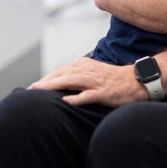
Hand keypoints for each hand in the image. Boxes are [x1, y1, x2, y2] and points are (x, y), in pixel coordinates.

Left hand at [28, 57, 148, 107]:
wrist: (137, 81)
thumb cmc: (115, 80)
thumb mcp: (95, 73)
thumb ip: (80, 76)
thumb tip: (63, 84)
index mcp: (84, 65)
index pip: (60, 71)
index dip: (45, 79)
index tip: (33, 87)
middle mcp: (87, 71)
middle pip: (61, 75)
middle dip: (44, 82)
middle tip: (29, 90)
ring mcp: (95, 81)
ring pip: (70, 82)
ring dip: (53, 86)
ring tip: (39, 91)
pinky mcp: (103, 92)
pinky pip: (87, 95)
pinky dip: (76, 98)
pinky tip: (65, 101)